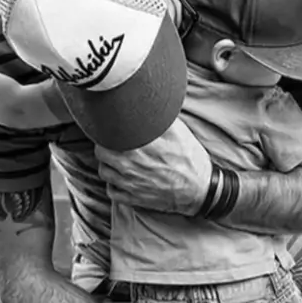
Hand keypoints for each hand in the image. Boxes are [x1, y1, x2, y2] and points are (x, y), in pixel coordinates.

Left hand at [95, 117, 212, 215]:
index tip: (111, 128)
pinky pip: (111, 191)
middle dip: (105, 146)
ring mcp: (130, 184)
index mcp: (138, 146)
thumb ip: (158, 118)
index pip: (107, 135)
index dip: (107, 130)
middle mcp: (130, 165)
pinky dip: (113, 184)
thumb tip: (145, 104)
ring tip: (117, 160)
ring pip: (103, 172)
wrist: (200, 190)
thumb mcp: (178, 131)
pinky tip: (121, 178)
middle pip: (101, 153)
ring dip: (108, 165)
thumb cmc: (190, 159)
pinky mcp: (133, 199)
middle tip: (114, 143)